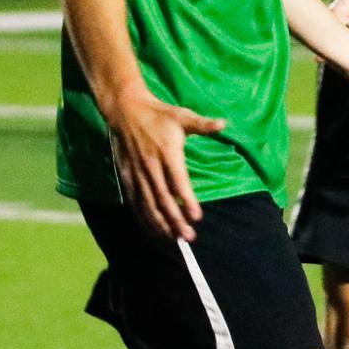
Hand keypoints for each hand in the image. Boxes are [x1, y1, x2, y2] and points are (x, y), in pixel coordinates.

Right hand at [106, 83, 225, 241]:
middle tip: (188, 237)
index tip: (197, 217)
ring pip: (148, 203)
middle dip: (176, 219)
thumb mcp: (181, 116)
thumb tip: (223, 123)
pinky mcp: (127, 177)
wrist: (126, 110)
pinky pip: (135, 202)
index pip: (178, 181)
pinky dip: (144, 218)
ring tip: (173, 238)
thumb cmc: (159, 115)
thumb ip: (202, 124)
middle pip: (164, 198)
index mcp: (167, 153)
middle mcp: (151, 166)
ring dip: (161, 223)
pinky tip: (154, 230)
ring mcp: (137, 173)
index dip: (187, 200)